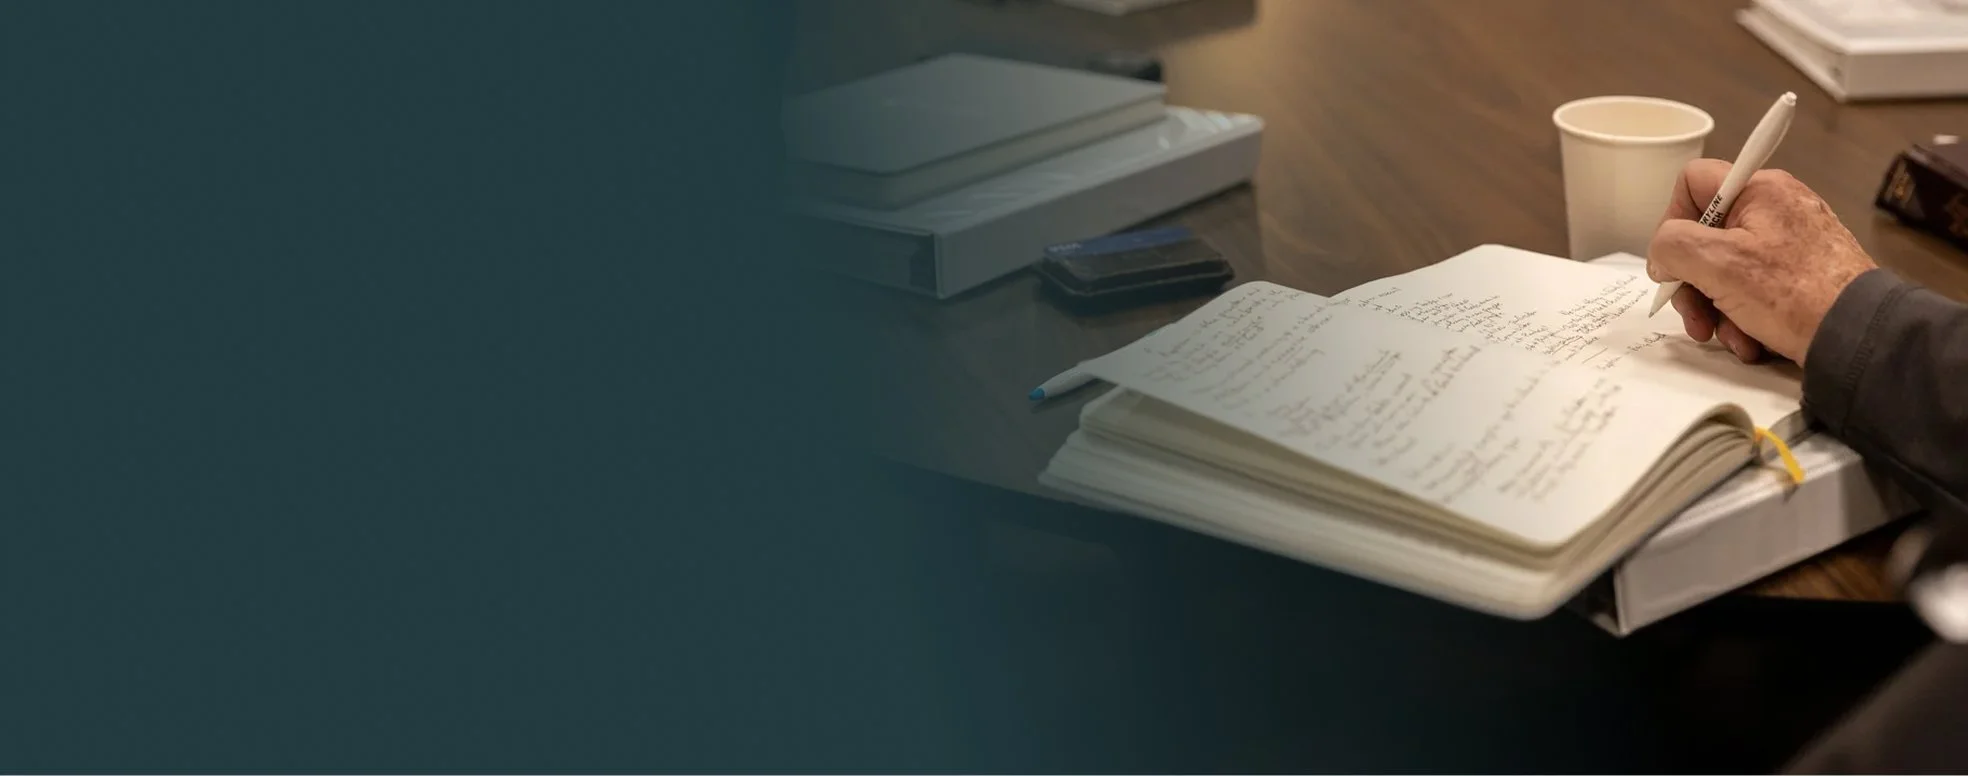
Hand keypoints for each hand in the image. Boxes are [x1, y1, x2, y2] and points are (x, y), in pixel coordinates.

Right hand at [1646, 158, 1877, 365]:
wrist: (1859, 335)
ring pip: (1726, 268)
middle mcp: (1777, 209)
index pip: (1692, 182)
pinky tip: (1750, 339)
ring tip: (1729, 337)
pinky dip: (1742, 316)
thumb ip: (1672, 245)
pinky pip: (1752, 288)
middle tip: (1694, 315)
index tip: (1673, 258)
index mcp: (1760, 190)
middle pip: (1706, 235)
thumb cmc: (1796, 294)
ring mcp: (1789, 242)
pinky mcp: (1799, 273)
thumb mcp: (1718, 263)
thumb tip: (1662, 255)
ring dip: (1716, 308)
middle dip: (1693, 282)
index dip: (1672, 219)